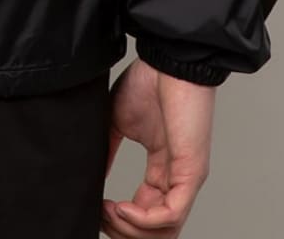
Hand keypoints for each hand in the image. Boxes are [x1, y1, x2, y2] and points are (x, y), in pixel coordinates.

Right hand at [101, 57, 215, 236]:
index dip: (120, 218)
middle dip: (123, 230)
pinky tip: (122, 207)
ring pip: (166, 231)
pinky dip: (143, 220)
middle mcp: (177, 178)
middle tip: (101, 215)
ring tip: (109, 212)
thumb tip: (92, 177)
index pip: (147, 212)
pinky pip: (171, 215)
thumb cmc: (148, 83)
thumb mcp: (118, 122)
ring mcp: (186, 178)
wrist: (167, 62)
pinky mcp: (191, 173)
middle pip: (157, 231)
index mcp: (163, 167)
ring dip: (131, 230)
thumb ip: (108, 150)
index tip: (97, 206)